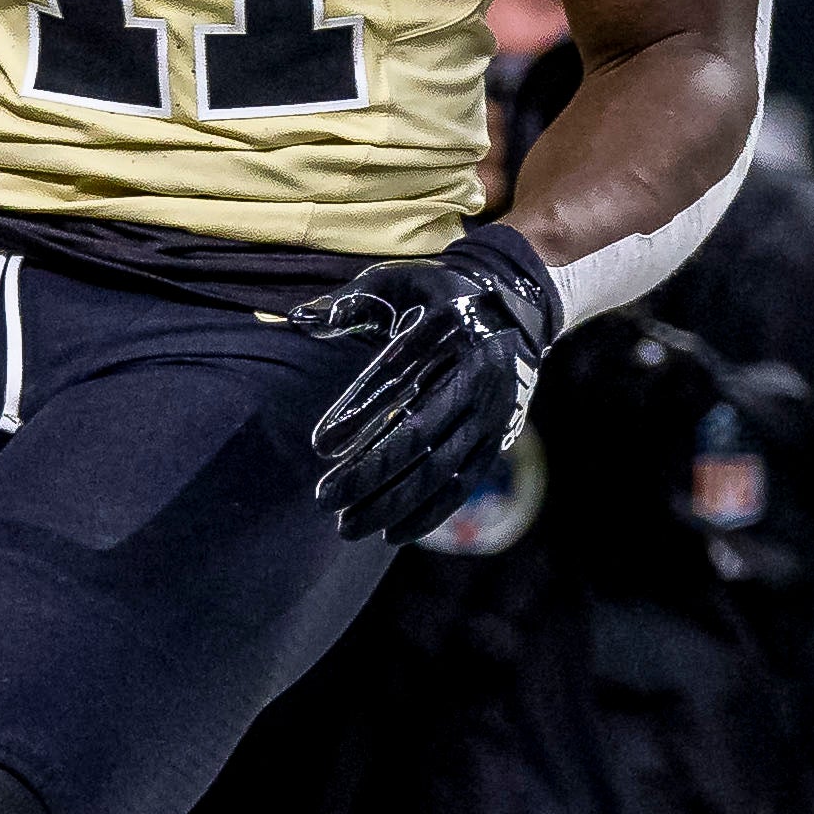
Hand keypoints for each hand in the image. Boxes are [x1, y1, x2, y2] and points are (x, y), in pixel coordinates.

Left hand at [289, 236, 558, 545]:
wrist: (515, 303)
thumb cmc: (438, 293)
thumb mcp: (397, 281)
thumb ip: (348, 302)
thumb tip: (298, 318)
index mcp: (447, 329)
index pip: (396, 378)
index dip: (357, 412)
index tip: (319, 445)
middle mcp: (475, 372)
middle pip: (417, 433)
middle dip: (369, 472)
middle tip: (324, 499)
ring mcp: (492, 409)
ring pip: (440, 466)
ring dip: (394, 501)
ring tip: (347, 526)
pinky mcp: (498, 436)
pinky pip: (464, 481)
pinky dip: (430, 511)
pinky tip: (392, 532)